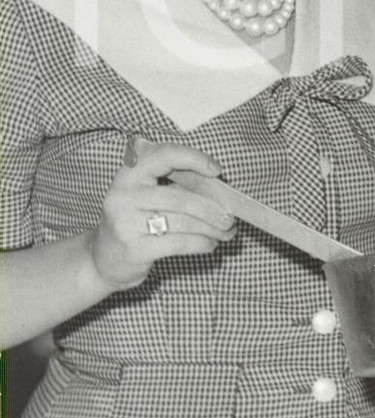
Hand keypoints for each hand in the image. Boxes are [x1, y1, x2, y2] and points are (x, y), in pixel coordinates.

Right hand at [89, 137, 235, 289]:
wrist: (101, 261)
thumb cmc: (134, 223)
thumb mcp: (144, 196)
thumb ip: (172, 185)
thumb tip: (219, 190)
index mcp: (129, 175)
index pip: (164, 155)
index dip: (194, 158)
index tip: (216, 170)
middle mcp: (123, 195)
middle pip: (180, 196)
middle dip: (212, 208)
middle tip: (230, 217)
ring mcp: (125, 223)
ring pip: (183, 221)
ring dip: (211, 228)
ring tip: (225, 232)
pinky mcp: (134, 249)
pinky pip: (179, 243)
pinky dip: (201, 243)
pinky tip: (209, 245)